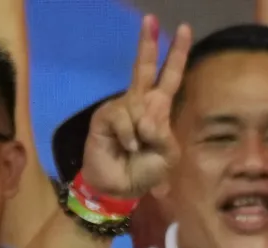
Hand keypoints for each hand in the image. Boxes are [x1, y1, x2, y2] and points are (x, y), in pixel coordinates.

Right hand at [81, 15, 191, 198]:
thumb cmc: (144, 171)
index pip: (170, 77)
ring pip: (138, 105)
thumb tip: (144, 118)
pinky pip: (122, 118)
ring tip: (135, 148)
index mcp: (159, 109)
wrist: (117, 188)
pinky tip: (127, 146)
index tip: (182, 29)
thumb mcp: (166, 154)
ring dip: (141, 130)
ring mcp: (120, 109)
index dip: (176, 54)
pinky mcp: (104, 118)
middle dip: (148, 45)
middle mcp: (139, 103)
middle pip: (145, 69)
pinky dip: (127, 134)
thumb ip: (162, 132)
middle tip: (149, 19)